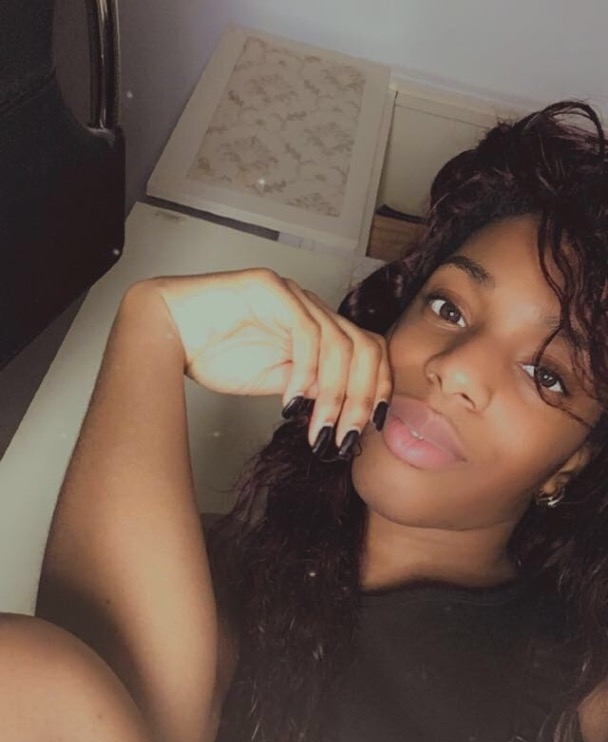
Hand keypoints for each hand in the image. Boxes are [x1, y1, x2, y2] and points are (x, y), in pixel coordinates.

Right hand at [155, 268, 391, 447]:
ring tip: (318, 429)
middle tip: (345, 436)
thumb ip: (310, 388)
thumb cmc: (212, 352)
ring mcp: (293, 296)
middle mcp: (311, 308)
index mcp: (317, 328)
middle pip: (365, 348)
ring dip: (334, 396)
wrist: (166, 330)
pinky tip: (291, 403)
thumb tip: (342, 411)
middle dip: (362, 400)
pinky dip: (305, 375)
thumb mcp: (274, 381)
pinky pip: (306, 333)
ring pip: (340, 345)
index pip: (370, 351)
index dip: (379, 388)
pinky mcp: (272, 290)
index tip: (372, 426)